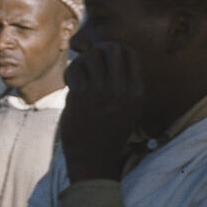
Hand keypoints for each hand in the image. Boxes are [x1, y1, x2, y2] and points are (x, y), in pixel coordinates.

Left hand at [60, 42, 143, 181]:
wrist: (93, 159)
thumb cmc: (108, 132)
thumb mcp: (128, 109)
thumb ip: (125, 84)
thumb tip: (112, 51)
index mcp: (136, 92)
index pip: (130, 53)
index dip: (114, 50)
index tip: (104, 59)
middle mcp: (122, 90)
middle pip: (112, 48)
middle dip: (98, 50)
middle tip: (89, 63)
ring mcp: (101, 92)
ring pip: (91, 55)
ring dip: (82, 61)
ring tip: (79, 74)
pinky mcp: (81, 95)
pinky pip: (74, 68)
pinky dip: (69, 72)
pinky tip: (69, 83)